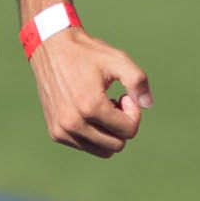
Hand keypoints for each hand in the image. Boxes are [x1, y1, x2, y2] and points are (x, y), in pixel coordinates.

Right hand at [30, 28, 152, 157]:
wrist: (51, 49)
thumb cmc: (87, 54)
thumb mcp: (117, 60)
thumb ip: (138, 81)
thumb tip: (148, 104)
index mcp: (90, 106)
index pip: (128, 130)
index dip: (133, 113)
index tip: (124, 95)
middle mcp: (73, 123)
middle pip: (117, 145)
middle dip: (122, 125)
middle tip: (115, 102)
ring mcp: (62, 131)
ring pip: (102, 150)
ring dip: (108, 132)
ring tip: (102, 108)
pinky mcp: (55, 133)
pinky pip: (86, 146)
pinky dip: (93, 133)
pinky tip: (89, 111)